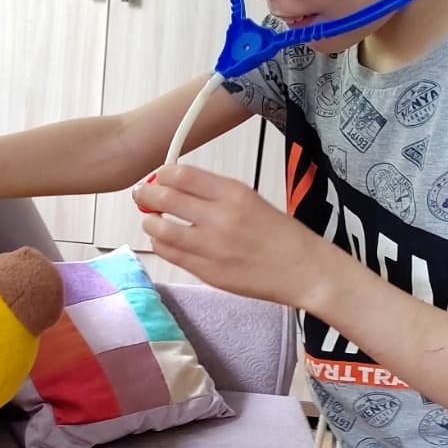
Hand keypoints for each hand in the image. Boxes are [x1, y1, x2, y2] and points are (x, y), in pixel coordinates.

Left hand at [137, 165, 321, 303]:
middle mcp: (220, 218)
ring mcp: (211, 248)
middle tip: (142, 196)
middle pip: (165, 198)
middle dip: (146, 195)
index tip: (158, 177)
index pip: (182, 175)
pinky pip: (171, 254)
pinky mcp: (208, 273)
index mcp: (234, 194)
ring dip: (150, 222)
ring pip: (161, 228)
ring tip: (152, 220)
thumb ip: (215, 193)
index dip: (162, 174)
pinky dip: (161, 244)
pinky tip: (164, 240)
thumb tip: (178, 186)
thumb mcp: (252, 200)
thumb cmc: (282, 236)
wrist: (305, 271)